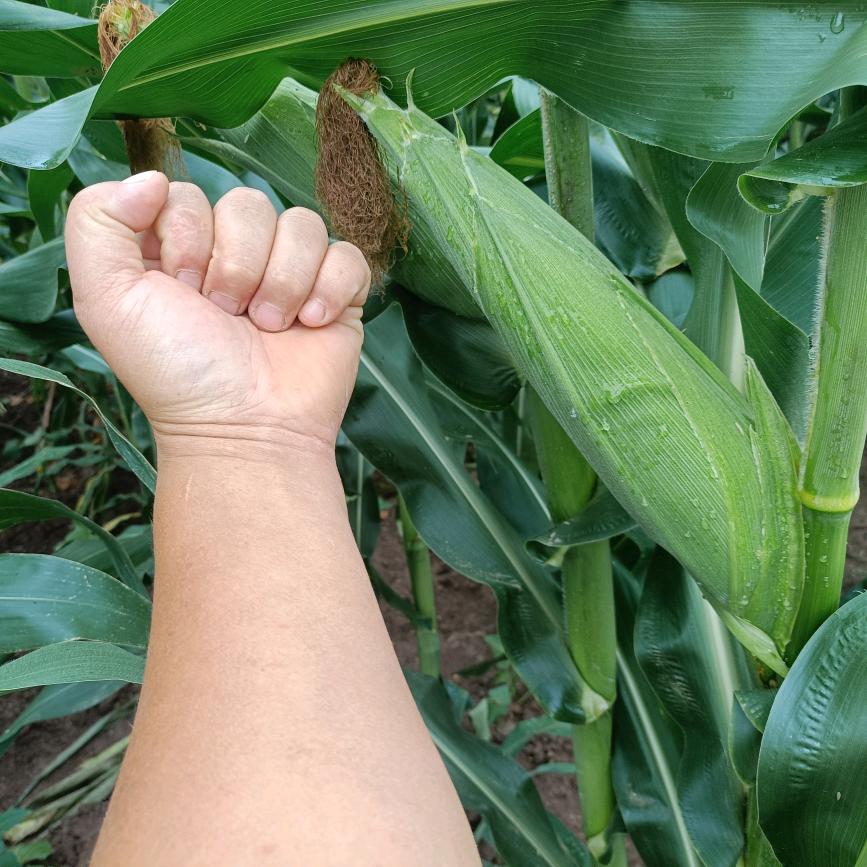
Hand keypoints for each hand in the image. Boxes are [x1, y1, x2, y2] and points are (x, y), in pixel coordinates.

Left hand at [65, 171, 370, 456]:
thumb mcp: (107, 299)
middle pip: (249, 204)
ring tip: (269, 327)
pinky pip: (347, 255)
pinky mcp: (336, 295)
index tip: (184, 293)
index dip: (188, 237)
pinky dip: (330, 288)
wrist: (246, 429)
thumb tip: (154, 176)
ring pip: (302, 225)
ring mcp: (290, 273)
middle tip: (228, 316)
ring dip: (283, 280)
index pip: (189, 194)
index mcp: (179, 250)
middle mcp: (235, 256)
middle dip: (237, 264)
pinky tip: (310, 324)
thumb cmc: (176, 372)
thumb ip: (97, 222)